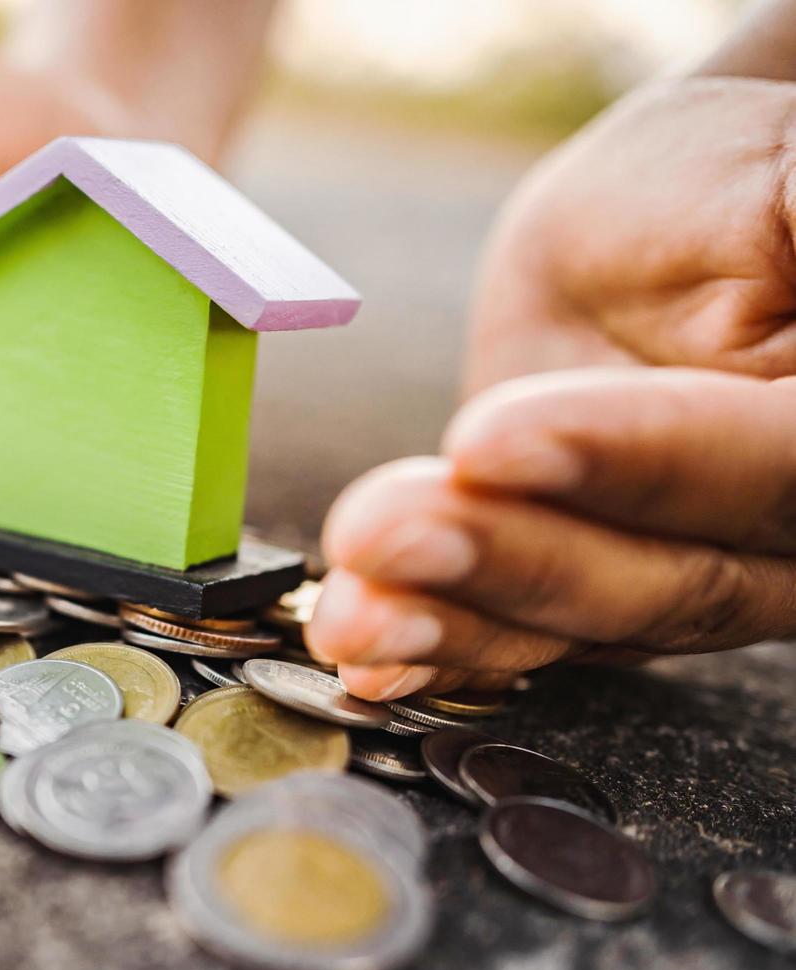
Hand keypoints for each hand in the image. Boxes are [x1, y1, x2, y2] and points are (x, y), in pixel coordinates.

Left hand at [309, 77, 795, 697]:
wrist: (670, 226)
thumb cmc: (741, 183)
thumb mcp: (790, 174)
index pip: (774, 468)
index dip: (637, 459)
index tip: (489, 441)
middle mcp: (795, 531)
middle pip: (678, 571)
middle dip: (516, 556)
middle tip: (382, 532)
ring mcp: (699, 569)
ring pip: (593, 619)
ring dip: (458, 620)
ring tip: (349, 612)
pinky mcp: (595, 581)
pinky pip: (530, 635)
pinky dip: (446, 651)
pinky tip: (369, 663)